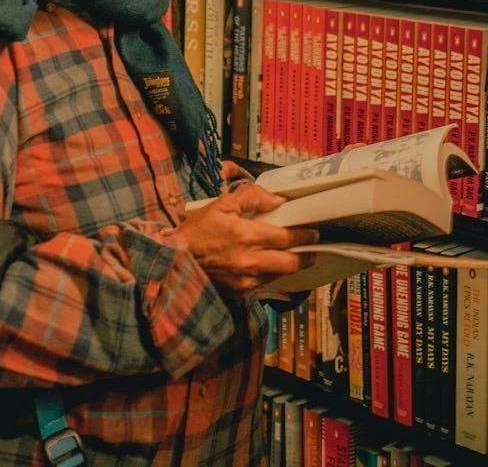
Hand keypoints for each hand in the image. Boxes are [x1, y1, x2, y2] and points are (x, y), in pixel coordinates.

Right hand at [172, 182, 318, 293]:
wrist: (174, 260)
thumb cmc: (196, 231)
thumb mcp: (221, 203)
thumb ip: (251, 196)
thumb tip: (276, 200)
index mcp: (246, 236)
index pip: (287, 237)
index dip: (304, 235)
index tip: (313, 232)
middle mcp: (250, 261)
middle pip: (291, 262)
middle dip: (306, 255)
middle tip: (313, 247)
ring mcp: (246, 279)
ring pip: (280, 274)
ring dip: (290, 265)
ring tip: (294, 254)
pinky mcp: (239, 291)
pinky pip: (264, 282)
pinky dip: (271, 273)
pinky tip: (271, 265)